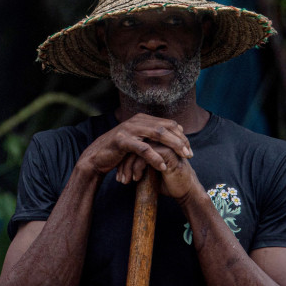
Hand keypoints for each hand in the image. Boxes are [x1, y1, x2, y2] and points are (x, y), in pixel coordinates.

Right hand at [78, 113, 193, 183]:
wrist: (95, 158)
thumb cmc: (118, 152)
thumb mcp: (137, 141)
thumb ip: (151, 136)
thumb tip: (173, 132)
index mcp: (142, 119)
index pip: (168, 123)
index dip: (181, 135)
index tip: (189, 149)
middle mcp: (137, 121)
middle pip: (166, 127)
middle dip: (181, 141)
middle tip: (190, 154)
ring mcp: (129, 129)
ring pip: (158, 134)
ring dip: (173, 146)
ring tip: (182, 158)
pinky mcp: (122, 141)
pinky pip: (143, 148)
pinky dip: (155, 157)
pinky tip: (162, 166)